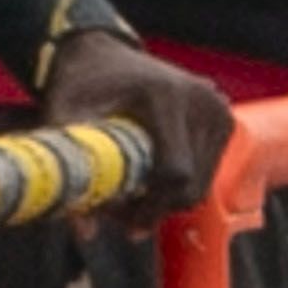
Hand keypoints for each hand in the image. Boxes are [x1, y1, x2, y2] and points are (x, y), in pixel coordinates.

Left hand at [30, 24, 232, 215]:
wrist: (104, 54)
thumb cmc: (81, 86)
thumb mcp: (64, 120)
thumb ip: (73, 171)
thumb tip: (84, 233)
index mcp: (166, 96)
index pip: (174, 173)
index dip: (147, 206)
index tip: (117, 217)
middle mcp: (202, 100)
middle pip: (192, 186)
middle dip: (155, 210)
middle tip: (118, 215)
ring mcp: (218, 109)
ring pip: (202, 185)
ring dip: (167, 202)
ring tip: (128, 196)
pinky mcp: (223, 119)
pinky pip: (207, 173)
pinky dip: (180, 186)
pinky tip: (148, 178)